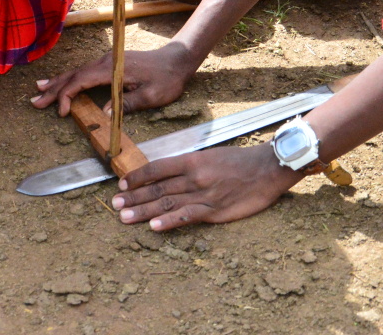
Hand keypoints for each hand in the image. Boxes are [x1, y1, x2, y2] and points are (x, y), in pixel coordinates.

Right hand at [30, 42, 198, 115]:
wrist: (177, 60)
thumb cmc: (166, 79)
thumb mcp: (151, 95)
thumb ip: (128, 103)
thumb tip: (104, 113)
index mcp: (112, 69)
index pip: (81, 81)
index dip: (67, 96)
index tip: (61, 113)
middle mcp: (105, 62)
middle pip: (73, 76)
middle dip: (53, 89)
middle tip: (35, 102)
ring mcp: (106, 62)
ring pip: (76, 72)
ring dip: (58, 83)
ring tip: (39, 90)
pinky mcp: (109, 64)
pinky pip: (84, 71)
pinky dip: (70, 79)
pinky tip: (63, 82)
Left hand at [110, 144, 297, 230]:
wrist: (267, 168)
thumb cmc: (240, 161)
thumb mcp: (210, 156)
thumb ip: (189, 165)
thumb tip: (166, 173)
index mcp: (192, 159)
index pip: (157, 167)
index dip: (138, 176)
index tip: (123, 183)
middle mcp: (194, 176)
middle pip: (158, 187)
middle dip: (134, 196)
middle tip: (114, 203)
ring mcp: (204, 194)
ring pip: (167, 202)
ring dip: (143, 210)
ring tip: (124, 216)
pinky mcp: (215, 210)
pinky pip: (188, 216)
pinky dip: (169, 221)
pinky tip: (153, 226)